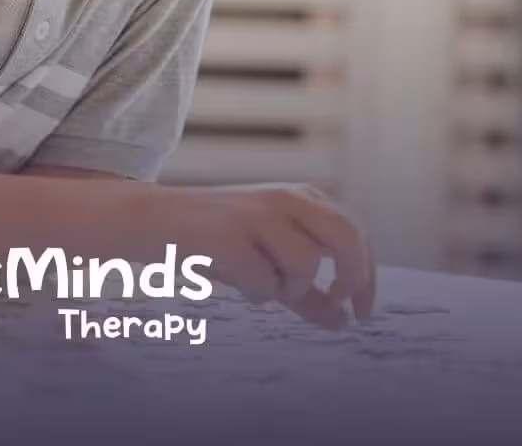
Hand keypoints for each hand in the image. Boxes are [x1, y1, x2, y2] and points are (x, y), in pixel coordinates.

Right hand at [160, 183, 376, 328]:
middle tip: (340, 304)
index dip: (367, 276)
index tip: (363, 312)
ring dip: (288, 289)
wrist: (154, 219)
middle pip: (346, 239)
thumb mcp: (269, 261)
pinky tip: (234, 278)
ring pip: (306, 266)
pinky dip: (255, 293)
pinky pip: (265, 284)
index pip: (354, 233)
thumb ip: (308, 292)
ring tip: (262, 284)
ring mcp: (255, 215)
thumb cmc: (216, 241)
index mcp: (299, 197)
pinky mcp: (229, 236)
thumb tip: (345, 323)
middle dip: (352, 278)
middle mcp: (283, 199)